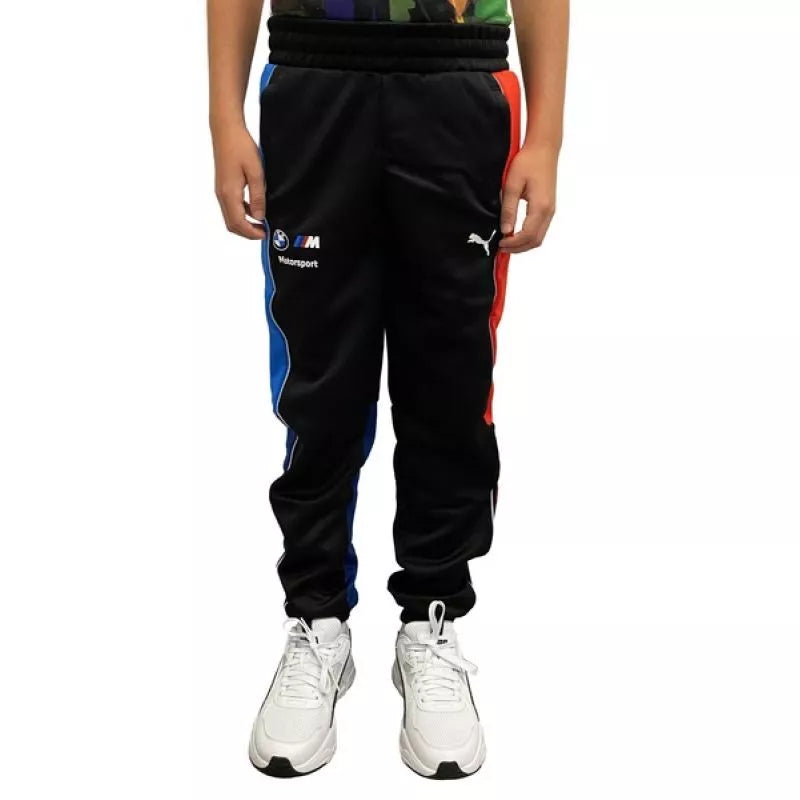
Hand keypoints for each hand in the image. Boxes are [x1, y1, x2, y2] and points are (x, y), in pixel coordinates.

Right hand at [212, 123, 265, 239]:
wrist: (226, 130)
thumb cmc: (240, 147)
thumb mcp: (256, 172)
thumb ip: (258, 196)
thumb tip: (260, 216)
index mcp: (229, 194)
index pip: (238, 223)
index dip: (252, 233)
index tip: (265, 233)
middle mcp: (221, 195)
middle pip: (232, 224)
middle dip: (247, 232)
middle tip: (264, 232)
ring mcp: (220, 191)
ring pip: (231, 217)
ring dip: (245, 223)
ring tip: (262, 222)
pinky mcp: (222, 186)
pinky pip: (231, 207)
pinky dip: (242, 213)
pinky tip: (255, 208)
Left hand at [499, 144, 558, 253]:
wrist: (544, 149)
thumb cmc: (528, 162)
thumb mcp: (512, 185)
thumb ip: (508, 209)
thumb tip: (505, 230)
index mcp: (540, 207)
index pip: (527, 235)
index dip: (513, 244)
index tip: (499, 243)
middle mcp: (549, 211)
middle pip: (535, 241)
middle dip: (518, 248)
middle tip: (501, 247)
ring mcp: (551, 210)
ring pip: (539, 237)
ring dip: (523, 244)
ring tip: (507, 242)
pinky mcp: (549, 207)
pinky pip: (540, 229)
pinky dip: (528, 236)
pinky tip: (516, 233)